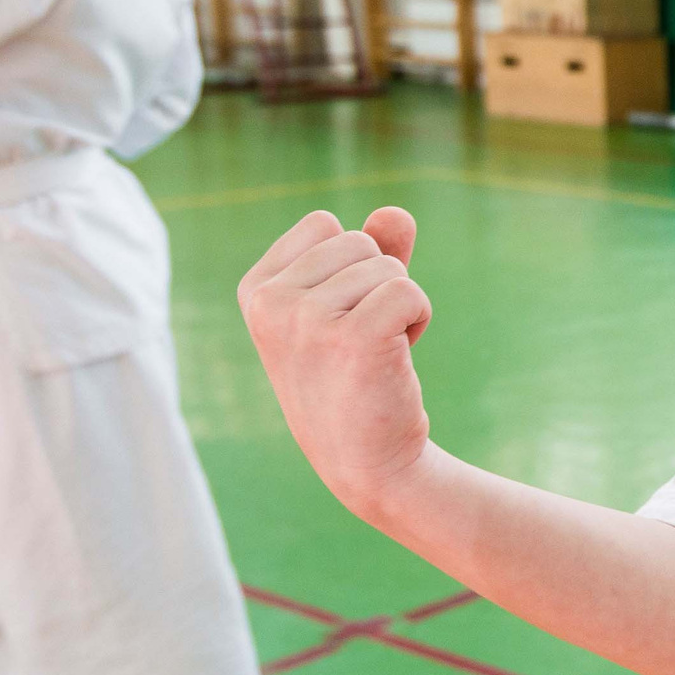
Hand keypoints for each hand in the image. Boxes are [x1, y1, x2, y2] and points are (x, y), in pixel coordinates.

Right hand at [237, 206, 433, 519]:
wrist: (368, 461)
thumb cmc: (356, 379)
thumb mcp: (350, 307)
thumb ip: (370, 254)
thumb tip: (395, 213)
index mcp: (255, 289)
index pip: (324, 225)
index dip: (352, 264)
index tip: (340, 318)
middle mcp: (271, 303)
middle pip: (360, 241)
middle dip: (380, 284)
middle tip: (364, 342)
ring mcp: (306, 321)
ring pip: (389, 267)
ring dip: (401, 306)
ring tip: (376, 355)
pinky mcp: (352, 338)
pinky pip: (409, 291)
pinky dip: (419, 317)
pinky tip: (396, 358)